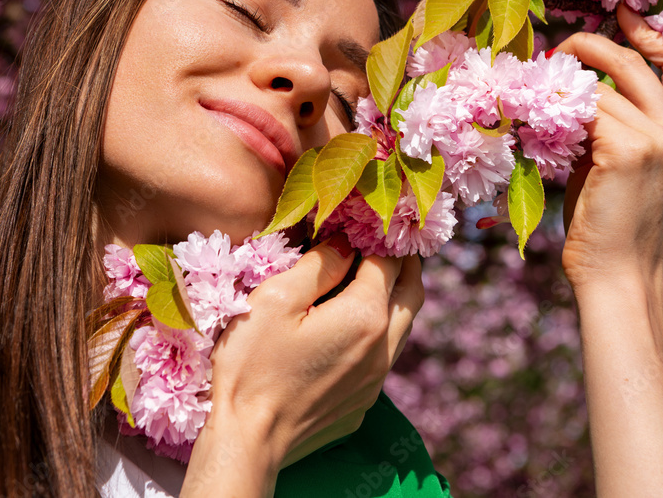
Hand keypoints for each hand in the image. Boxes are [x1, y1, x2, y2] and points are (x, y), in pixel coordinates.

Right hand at [190, 237, 422, 478]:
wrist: (249, 440)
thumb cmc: (253, 365)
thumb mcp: (276, 299)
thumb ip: (318, 265)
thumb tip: (345, 243)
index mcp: (365, 316)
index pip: (388, 262)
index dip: (380, 237)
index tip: (368, 222)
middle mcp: (382, 348)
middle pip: (412, 293)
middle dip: (405, 263)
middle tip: (391, 244)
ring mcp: (376, 380)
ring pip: (404, 327)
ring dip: (397, 298)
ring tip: (378, 279)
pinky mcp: (362, 403)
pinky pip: (384, 357)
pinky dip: (380, 332)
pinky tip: (354, 328)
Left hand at [557, 3, 662, 291]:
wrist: (615, 273)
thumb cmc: (608, 222)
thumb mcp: (619, 163)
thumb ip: (611, 124)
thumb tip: (572, 86)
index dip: (648, 31)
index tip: (617, 14)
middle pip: (636, 59)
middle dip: (590, 45)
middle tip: (555, 48)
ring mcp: (659, 139)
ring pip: (602, 86)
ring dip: (561, 83)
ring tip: (534, 92)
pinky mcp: (628, 150)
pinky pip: (586, 110)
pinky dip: (556, 111)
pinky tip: (536, 122)